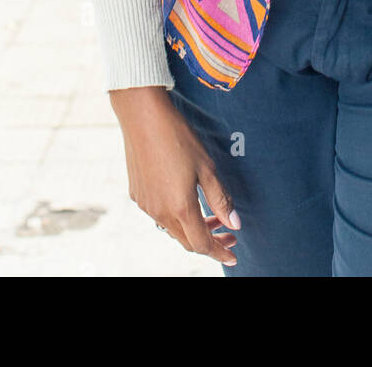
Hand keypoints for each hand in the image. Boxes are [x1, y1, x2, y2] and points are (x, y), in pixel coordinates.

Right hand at [110, 86, 239, 267]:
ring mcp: (146, 204)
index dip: (220, 252)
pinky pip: (159, 215)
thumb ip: (220, 199)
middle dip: (210, 242)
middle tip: (229, 234)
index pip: (202, 243)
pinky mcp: (137, 194)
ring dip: (193, 228)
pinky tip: (186, 201)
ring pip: (173, 229)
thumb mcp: (206, 167)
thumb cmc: (177, 137)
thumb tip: (234, 224)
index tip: (233, 256)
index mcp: (180, 207)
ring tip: (211, 216)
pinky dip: (177, 217)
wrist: (142, 116)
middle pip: (187, 241)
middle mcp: (160, 212)